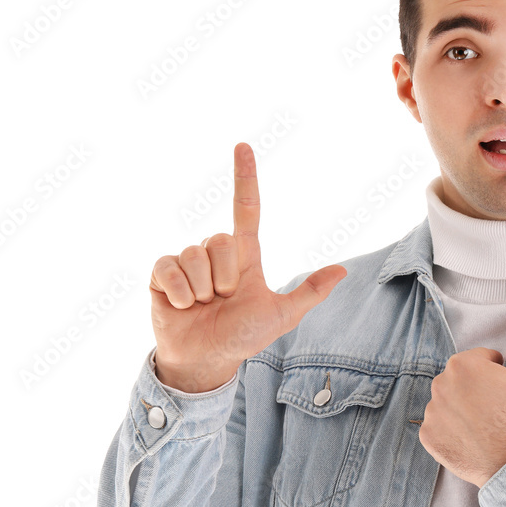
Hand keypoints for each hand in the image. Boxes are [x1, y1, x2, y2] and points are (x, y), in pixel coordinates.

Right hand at [149, 143, 346, 391]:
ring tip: (202, 306)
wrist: (207, 360)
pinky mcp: (161, 274)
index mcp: (244, 257)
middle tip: (223, 300)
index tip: (243, 146)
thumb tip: (343, 270)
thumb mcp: (282, 316)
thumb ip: (309, 292)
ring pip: (195, 255)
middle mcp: (215, 254)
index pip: (246, 209)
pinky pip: (168, 266)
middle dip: (224, 277)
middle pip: (220, 240)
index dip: (245, 178)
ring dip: (202, 289)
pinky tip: (182, 306)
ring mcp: (187, 262)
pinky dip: (179, 291)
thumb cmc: (243, 336)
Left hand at [419, 343, 505, 487]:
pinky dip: (454, 430)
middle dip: (477, 388)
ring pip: (449, 402)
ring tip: (484, 424)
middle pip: (461, 379)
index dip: (496, 370)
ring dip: (463, 408)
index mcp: (463, 364)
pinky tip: (472, 437)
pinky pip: (440, 426)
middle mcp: (441, 384)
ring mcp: (432, 412)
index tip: (504, 386)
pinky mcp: (428, 436)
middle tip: (496, 406)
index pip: (480, 358)